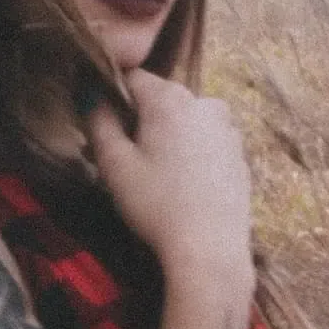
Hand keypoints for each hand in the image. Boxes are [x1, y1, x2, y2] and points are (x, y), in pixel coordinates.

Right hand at [82, 68, 252, 279]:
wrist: (209, 250)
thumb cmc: (156, 205)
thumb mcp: (114, 164)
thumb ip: (98, 122)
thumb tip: (90, 95)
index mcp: (171, 99)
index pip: (132, 77)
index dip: (109, 97)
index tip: (98, 125)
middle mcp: (205, 104)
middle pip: (159, 100)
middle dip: (137, 121)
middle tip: (118, 159)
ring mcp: (227, 130)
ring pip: (183, 122)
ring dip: (163, 138)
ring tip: (147, 177)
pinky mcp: (238, 156)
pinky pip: (204, 143)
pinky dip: (188, 155)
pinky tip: (177, 187)